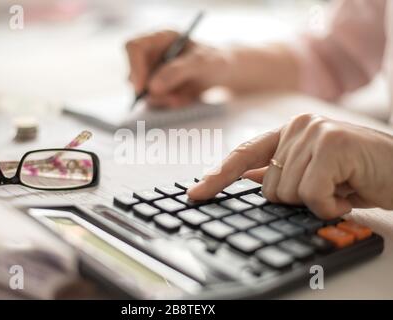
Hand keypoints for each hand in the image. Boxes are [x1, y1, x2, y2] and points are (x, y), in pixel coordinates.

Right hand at [125, 30, 230, 107]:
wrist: (222, 74)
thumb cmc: (213, 61)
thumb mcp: (201, 62)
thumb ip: (177, 71)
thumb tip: (152, 87)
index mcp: (160, 38)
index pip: (134, 47)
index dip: (134, 67)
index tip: (142, 88)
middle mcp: (151, 55)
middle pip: (134, 75)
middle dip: (152, 92)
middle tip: (173, 99)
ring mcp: (151, 73)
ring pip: (143, 93)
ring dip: (163, 100)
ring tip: (184, 98)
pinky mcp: (156, 89)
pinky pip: (153, 102)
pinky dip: (167, 105)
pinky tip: (183, 99)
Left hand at [187, 114, 392, 218]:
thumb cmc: (359, 174)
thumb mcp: (314, 173)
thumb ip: (280, 172)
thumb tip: (246, 179)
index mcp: (289, 132)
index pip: (244, 155)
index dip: (218, 176)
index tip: (196, 194)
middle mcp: (298, 126)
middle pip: (268, 186)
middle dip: (296, 199)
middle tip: (327, 189)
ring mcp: (314, 132)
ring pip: (287, 192)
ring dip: (316, 202)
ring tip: (341, 188)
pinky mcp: (332, 144)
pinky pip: (310, 194)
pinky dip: (330, 206)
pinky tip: (348, 192)